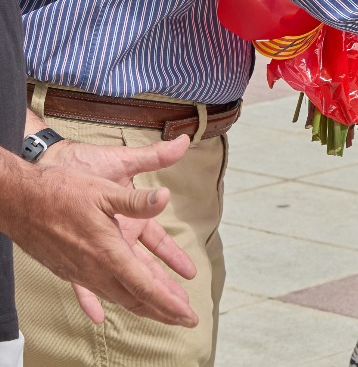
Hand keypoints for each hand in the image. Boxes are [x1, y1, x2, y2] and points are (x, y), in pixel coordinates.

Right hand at [4, 138, 197, 326]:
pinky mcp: (69, 269)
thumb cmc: (61, 192)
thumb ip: (137, 200)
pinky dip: (106, 303)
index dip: (169, 302)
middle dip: (163, 310)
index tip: (188, 315)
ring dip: (144, 305)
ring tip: (166, 311)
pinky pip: (93, 292)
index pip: (145, 286)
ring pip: (119, 295)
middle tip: (187, 318)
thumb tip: (165, 197)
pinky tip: (100, 316)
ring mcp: (80, 271)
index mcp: (108, 252)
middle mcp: (95, 268)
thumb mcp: (105, 191)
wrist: (18, 201)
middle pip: (135, 297)